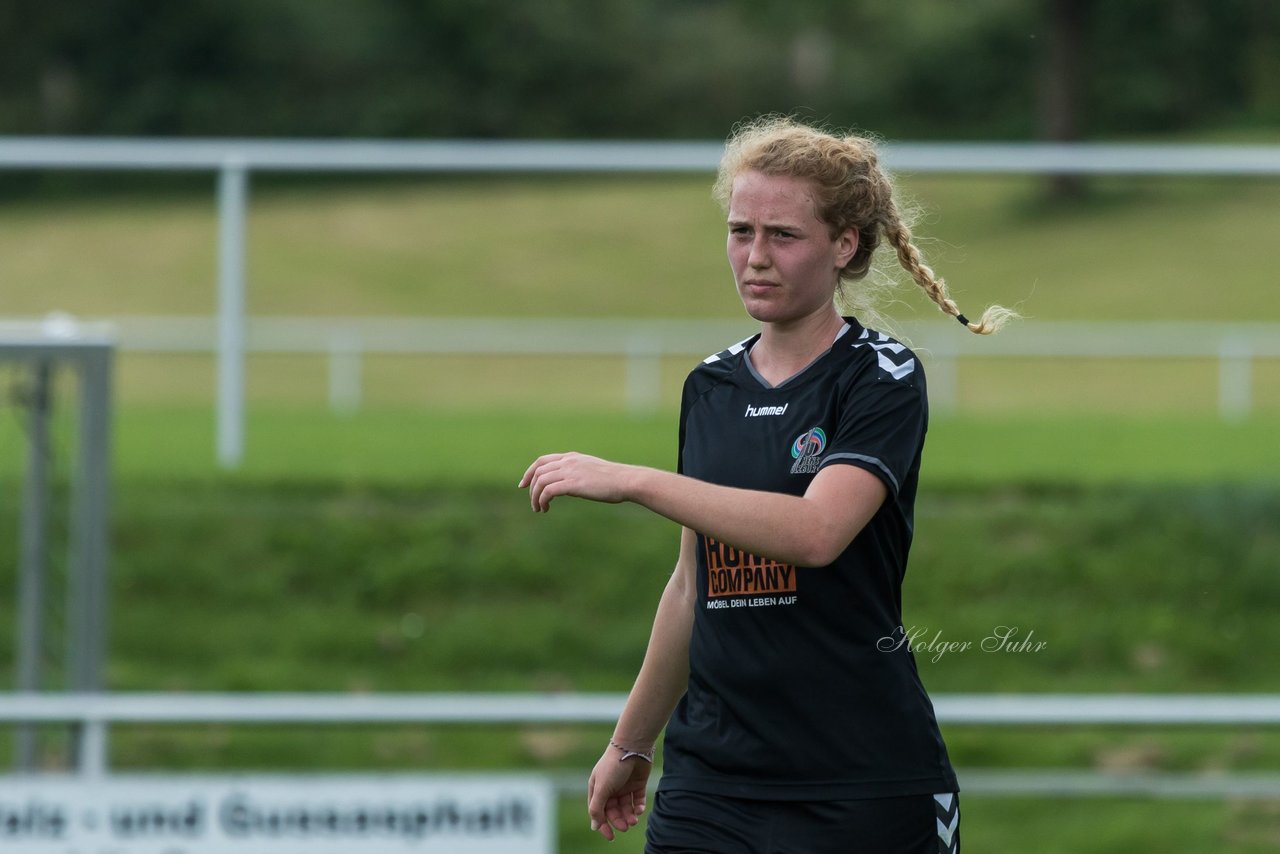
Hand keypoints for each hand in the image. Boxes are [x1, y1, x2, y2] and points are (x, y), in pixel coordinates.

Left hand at [518, 452, 635, 511]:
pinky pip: (548, 491)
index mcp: (572, 457)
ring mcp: (570, 471)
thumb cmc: (614, 480)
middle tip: (532, 502)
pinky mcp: (573, 483)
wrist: (626, 481)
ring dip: (535, 497)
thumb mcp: (592, 472)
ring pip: (540, 481)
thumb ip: (579, 474)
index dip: (529, 472)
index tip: (524, 485)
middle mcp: (568, 461)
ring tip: (539, 509)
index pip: (543, 461)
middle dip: (530, 487)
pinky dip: (542, 500)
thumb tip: (570, 486)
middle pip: (538, 471)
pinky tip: (545, 509)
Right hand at [587, 745, 651, 840]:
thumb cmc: (613, 766)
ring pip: (626, 807)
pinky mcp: (637, 784)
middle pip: (613, 811)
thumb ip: (597, 807)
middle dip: (619, 820)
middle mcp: (610, 788)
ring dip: (629, 816)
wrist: (633, 747)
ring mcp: (624, 786)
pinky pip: (637, 800)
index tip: (611, 836)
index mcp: (597, 788)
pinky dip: (638, 807)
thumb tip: (594, 826)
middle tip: (626, 826)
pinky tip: (639, 810)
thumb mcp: (602, 788)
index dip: (604, 825)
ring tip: (634, 820)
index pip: (598, 811)